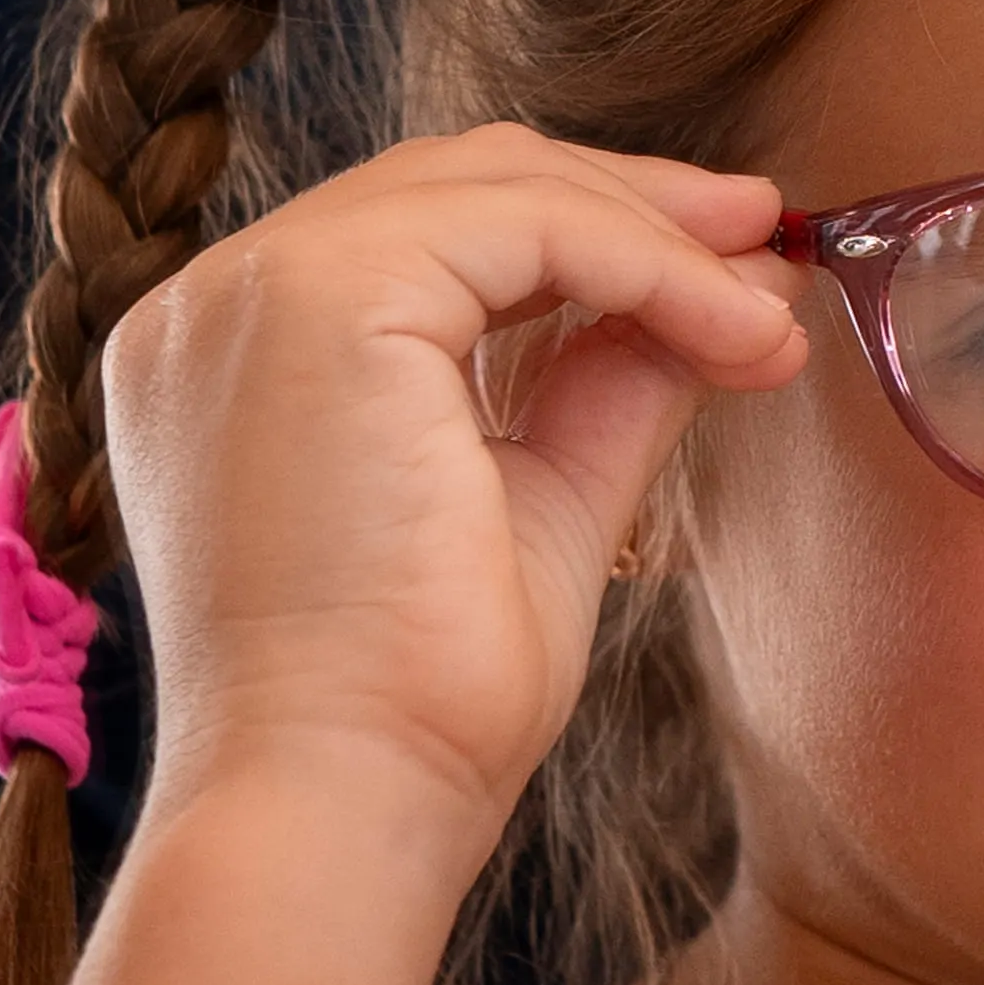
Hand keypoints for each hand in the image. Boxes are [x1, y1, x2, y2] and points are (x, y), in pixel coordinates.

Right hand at [86, 127, 806, 842]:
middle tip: (765, 236)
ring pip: (492, 184)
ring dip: (655, 235)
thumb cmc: (419, 706)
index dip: (582, 225)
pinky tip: (731, 328)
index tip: (723, 268)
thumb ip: (607, 384)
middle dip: (628, 201)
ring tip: (768, 303)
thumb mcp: (539, 503)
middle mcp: (215, 305)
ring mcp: (248, 292)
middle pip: (453, 180)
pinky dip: (644, 262)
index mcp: (237, 357)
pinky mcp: (316, 298)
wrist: (341, 805)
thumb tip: (730, 295)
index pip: (422, 229)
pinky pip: (521, 224)